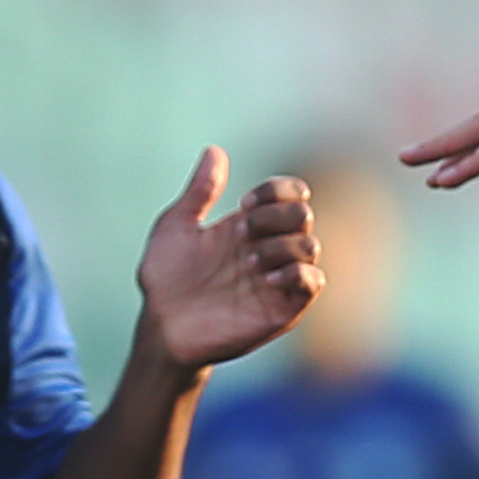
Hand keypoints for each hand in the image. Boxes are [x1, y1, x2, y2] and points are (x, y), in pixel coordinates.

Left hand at [136, 149, 321, 371]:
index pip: (289, 194)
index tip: (244, 205)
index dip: (275, 191)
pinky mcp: (284, 307)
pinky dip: (298, 273)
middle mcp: (269, 248)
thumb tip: (215, 151)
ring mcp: (278, 278)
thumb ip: (199, 191)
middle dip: (275, 216)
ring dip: (282, 245)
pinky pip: (314, 281)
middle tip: (242, 234)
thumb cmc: (165, 279)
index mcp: (249, 226)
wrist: (164, 327)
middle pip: (303, 214)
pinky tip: (267, 278)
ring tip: (250, 262)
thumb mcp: (176, 226)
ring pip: (311, 245)